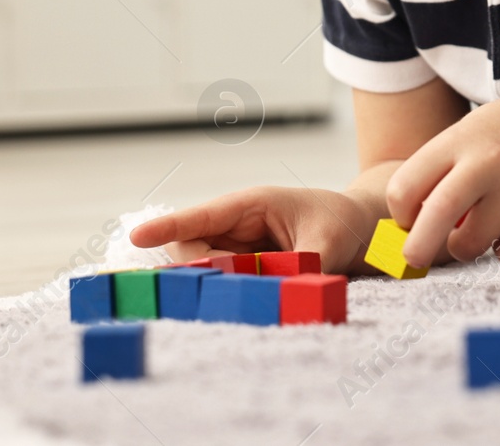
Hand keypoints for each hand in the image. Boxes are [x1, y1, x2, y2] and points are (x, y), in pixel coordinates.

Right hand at [127, 185, 371, 274]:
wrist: (361, 229)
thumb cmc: (342, 222)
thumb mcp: (326, 244)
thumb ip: (297, 270)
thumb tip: (275, 295)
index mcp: (252, 204)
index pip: (201, 215)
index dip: (169, 226)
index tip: (138, 236)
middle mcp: (238, 224)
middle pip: (194, 248)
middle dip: (203, 269)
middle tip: (240, 281)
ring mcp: (239, 246)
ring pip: (207, 268)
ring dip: (221, 283)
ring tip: (266, 279)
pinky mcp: (245, 266)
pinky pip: (225, 280)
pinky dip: (232, 290)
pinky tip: (255, 293)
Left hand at [387, 97, 499, 269]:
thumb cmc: (490, 145)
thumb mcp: (458, 142)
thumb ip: (430, 181)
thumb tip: (403, 236)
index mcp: (457, 141)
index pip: (406, 186)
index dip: (400, 214)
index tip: (407, 220)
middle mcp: (489, 159)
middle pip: (440, 211)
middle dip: (418, 246)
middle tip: (414, 259)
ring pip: (473, 243)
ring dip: (464, 248)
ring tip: (475, 227)